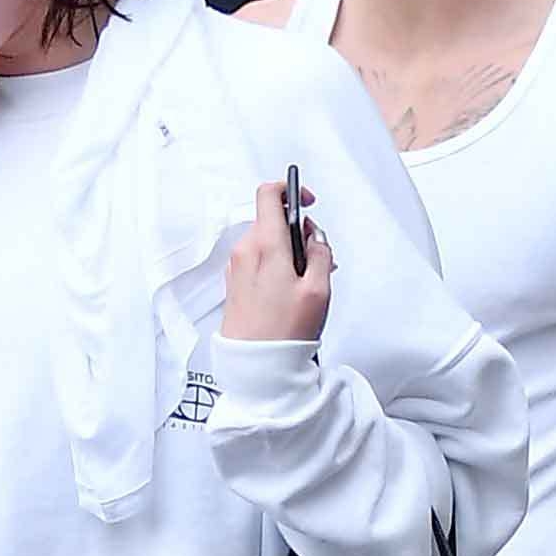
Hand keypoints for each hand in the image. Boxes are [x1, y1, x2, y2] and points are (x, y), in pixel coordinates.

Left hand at [220, 180, 334, 340]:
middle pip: (271, 220)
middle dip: (296, 232)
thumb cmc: (283, 332)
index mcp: (265, 245)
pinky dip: (274, 264)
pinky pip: (257, 259)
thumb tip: (316, 238)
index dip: (290, 190)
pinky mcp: (234, 282)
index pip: (269, 194)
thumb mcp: (319, 290)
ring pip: (265, 241)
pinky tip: (289, 291)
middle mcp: (245, 251)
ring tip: (305, 282)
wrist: (255, 366)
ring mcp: (236, 266)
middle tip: (316, 258)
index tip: (307, 202)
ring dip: (287, 251)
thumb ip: (321, 254)